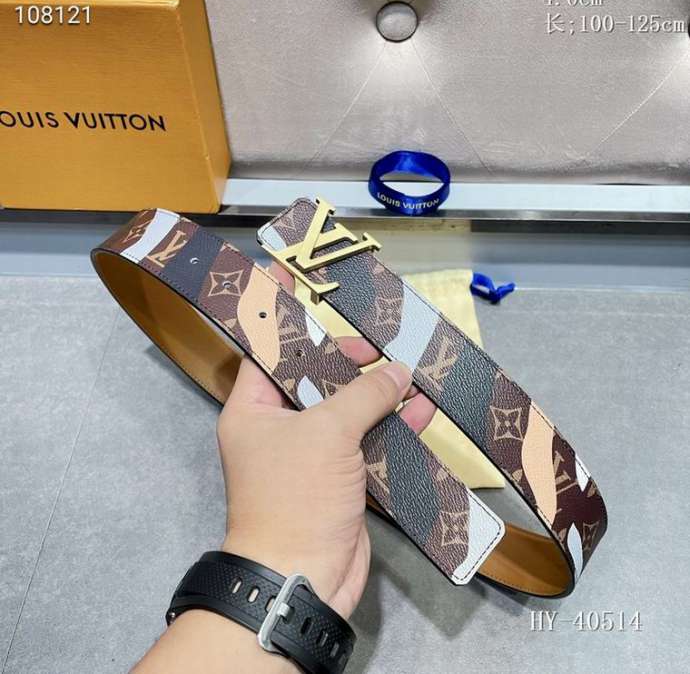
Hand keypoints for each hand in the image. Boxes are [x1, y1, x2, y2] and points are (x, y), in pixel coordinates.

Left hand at [218, 264, 435, 617]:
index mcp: (254, 408)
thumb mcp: (326, 433)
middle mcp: (280, 425)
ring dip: (379, 391)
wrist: (304, 577)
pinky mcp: (342, 476)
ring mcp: (313, 452)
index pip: (270, 351)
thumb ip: (363, 394)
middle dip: (350, 359)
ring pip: (348, 408)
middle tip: (378, 343)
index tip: (313, 294)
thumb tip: (397, 371)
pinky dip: (391, 424)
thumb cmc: (296, 495)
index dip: (291, 321)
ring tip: (410, 368)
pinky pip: (367, 439)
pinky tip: (420, 407)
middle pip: (316, 377)